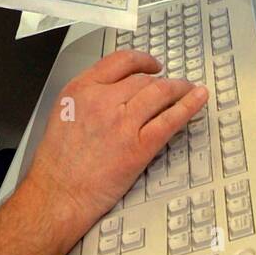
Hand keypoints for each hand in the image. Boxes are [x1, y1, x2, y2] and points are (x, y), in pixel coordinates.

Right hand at [23, 50, 208, 237]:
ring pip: (160, 93)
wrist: (57, 194)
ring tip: (189, 90)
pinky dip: (188, 106)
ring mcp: (122, 123)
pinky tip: (198, 99)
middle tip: (173, 85)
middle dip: (162, 81)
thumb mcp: (65, 113)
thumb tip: (117, 90)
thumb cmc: (58, 162)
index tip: (152, 65)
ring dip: (179, 88)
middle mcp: (102, 101)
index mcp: (81, 89)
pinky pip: (170, 119)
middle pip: (143, 79)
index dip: (143, 60)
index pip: (120, 61)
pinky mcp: (138, 147)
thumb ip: (89, 96)